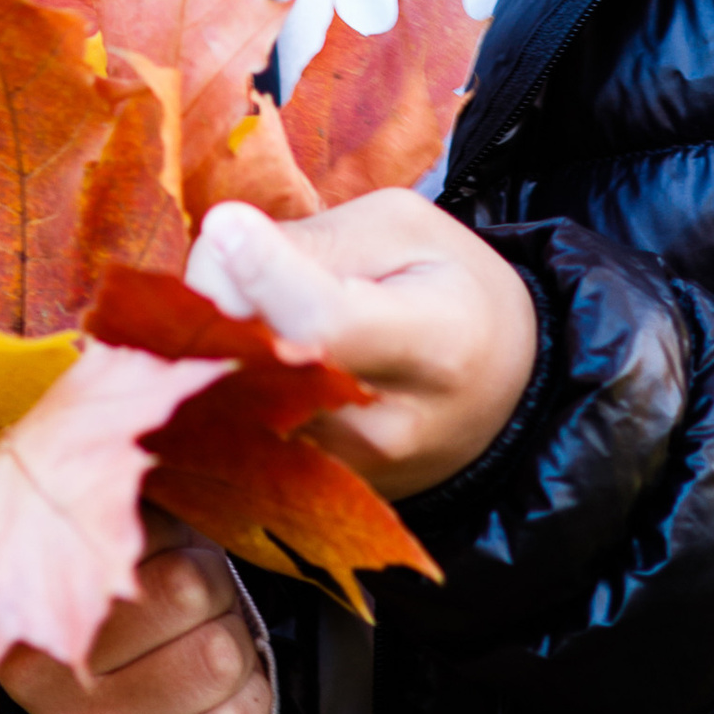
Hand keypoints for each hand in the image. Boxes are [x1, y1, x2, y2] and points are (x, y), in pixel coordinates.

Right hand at [0, 529, 274, 713]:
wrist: (133, 696)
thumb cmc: (136, 596)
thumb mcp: (123, 534)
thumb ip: (126, 504)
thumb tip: (153, 468)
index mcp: (32, 602)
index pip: (162, 559)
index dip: (192, 558)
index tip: (168, 574)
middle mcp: (46, 683)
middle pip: (193, 596)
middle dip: (215, 601)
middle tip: (194, 621)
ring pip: (220, 659)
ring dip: (235, 651)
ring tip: (203, 656)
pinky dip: (247, 707)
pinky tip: (214, 706)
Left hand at [184, 193, 536, 497]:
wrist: (498, 395)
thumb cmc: (450, 293)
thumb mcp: (407, 232)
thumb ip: (318, 240)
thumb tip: (223, 238)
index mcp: (434, 347)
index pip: (326, 323)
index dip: (264, 272)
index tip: (227, 223)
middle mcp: (382, 428)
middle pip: (259, 358)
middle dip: (222, 292)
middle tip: (238, 250)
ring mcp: (340, 472)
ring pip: (226, 394)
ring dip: (215, 336)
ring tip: (257, 303)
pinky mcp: (305, 490)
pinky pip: (227, 424)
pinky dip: (219, 376)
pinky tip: (252, 348)